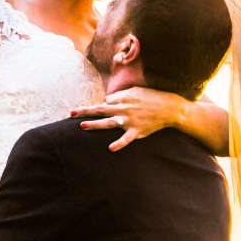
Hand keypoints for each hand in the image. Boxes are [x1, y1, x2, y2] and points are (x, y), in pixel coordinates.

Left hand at [68, 87, 190, 151]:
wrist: (169, 108)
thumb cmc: (152, 98)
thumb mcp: (135, 91)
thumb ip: (121, 95)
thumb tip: (107, 100)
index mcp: (123, 98)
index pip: (105, 102)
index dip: (102, 106)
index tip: (101, 110)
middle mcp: (124, 109)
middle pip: (100, 109)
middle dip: (85, 111)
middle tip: (71, 113)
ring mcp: (129, 120)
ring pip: (109, 123)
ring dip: (95, 124)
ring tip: (82, 126)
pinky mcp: (136, 131)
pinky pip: (126, 139)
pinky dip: (119, 144)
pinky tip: (110, 148)